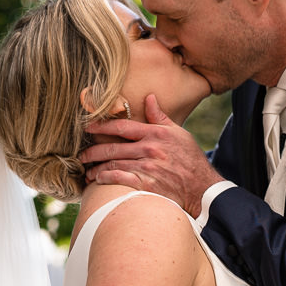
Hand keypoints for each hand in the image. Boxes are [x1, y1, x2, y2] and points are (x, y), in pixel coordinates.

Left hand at [80, 95, 221, 216]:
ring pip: (113, 164)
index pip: (122, 127)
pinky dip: (106, 178)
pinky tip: (98, 180)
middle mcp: (149, 149)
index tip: (87, 126)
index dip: (101, 125)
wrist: (203, 188)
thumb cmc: (191, 160)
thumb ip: (160, 117)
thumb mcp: (179, 134)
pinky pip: (119, 179)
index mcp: (155, 134)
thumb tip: (149, 98)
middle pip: (112, 147)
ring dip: (96, 167)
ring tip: (88, 170)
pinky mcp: (147, 185)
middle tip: (82, 154)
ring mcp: (147, 168)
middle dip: (93, 151)